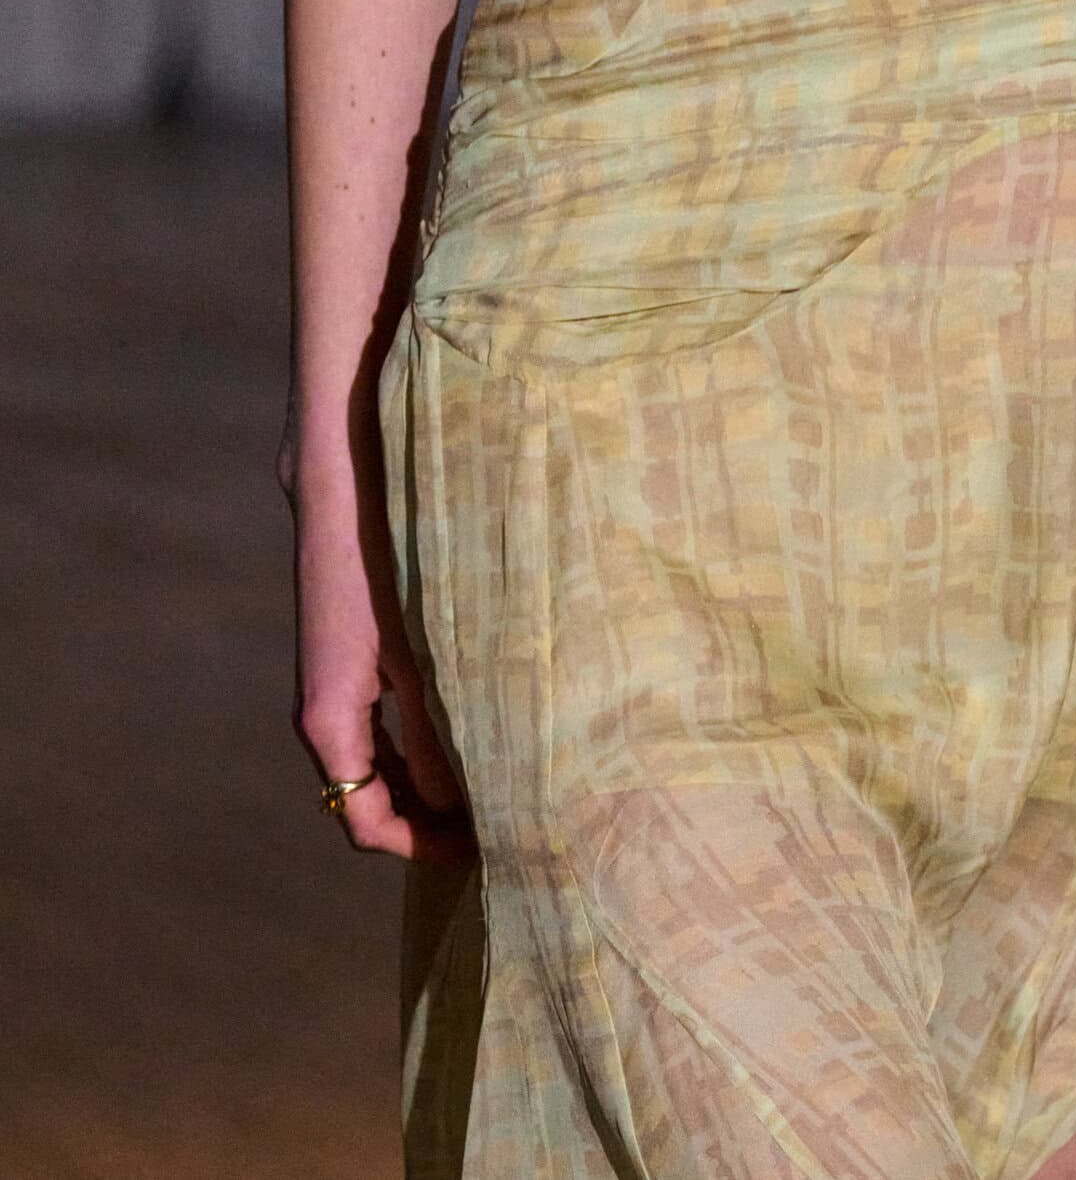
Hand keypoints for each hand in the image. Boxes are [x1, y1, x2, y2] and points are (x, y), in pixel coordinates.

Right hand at [287, 462, 475, 862]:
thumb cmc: (389, 559)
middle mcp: (322, 710)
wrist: (346, 476)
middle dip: (430, 818)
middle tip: (500, 823)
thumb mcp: (423, 654)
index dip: (421, 846)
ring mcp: (334, 681)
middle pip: (370, 796)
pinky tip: (472, 725)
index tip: (484, 851)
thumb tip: (461, 806)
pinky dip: (422, 739)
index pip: (364, 821)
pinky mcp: (351, 651)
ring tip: (497, 781)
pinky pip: (382, 721)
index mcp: (328, 721)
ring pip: (379, 758)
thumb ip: (438, 734)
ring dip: (430, 779)